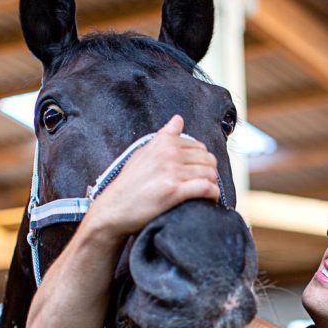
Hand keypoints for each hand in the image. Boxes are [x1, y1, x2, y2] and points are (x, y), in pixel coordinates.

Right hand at [84, 115, 219, 238]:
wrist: (115, 207)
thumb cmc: (129, 183)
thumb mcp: (144, 152)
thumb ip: (164, 136)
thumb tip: (178, 119)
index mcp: (164, 142)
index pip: (199, 147)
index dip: (202, 162)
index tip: (198, 173)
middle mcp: (169, 154)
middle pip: (208, 160)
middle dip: (209, 173)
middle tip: (203, 184)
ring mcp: (172, 172)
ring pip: (210, 174)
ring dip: (212, 184)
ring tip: (205, 193)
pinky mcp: (174, 191)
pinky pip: (206, 188)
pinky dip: (212, 194)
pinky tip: (209, 200)